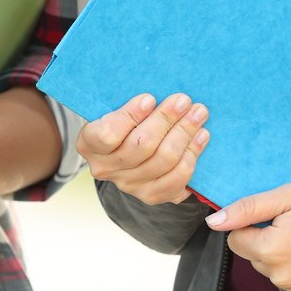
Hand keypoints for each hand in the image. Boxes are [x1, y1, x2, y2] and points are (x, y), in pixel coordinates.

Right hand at [77, 93, 208, 204]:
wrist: (130, 153)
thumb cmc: (124, 123)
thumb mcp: (115, 110)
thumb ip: (129, 105)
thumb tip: (160, 95)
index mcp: (89, 144)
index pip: (108, 134)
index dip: (130, 116)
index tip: (150, 98)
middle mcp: (105, 168)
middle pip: (141, 145)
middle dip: (166, 119)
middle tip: (183, 100)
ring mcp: (129, 185)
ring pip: (163, 160)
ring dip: (185, 134)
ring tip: (198, 114)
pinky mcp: (152, 196)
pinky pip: (177, 179)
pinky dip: (192, 155)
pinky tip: (201, 137)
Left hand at [207, 182, 290, 290]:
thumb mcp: (290, 196)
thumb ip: (247, 209)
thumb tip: (213, 222)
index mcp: (271, 250)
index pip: (236, 241)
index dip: (253, 226)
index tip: (278, 217)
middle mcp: (284, 279)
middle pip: (257, 260)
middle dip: (270, 243)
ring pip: (280, 276)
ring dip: (289, 261)